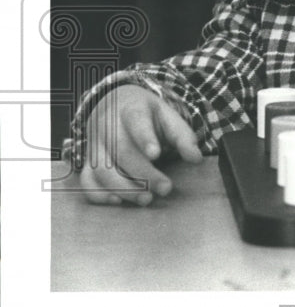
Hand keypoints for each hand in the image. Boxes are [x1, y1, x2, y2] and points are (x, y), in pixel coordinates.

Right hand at [80, 85, 202, 205]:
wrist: (114, 104)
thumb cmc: (146, 114)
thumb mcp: (167, 115)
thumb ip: (183, 136)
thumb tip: (196, 158)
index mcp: (130, 108)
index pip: (136, 121)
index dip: (144, 138)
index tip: (156, 154)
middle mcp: (107, 126)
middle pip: (121, 151)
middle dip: (143, 173)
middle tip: (165, 188)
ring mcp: (94, 145)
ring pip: (101, 169)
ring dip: (123, 187)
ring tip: (147, 199)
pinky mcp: (87, 162)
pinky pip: (86, 181)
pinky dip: (98, 194)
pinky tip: (117, 201)